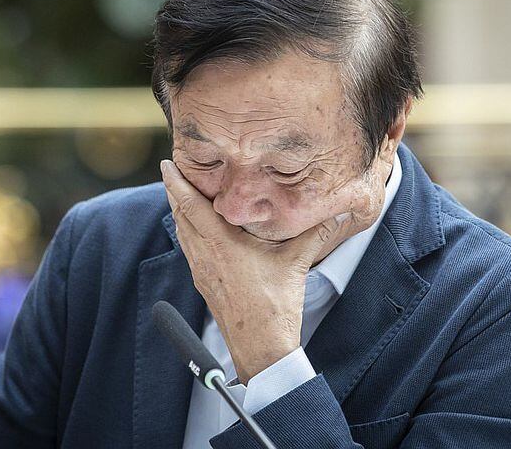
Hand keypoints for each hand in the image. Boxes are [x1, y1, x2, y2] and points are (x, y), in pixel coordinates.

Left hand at [160, 159, 351, 383]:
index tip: (167, 163)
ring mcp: (202, 272)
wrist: (260, 347)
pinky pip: (189, 250)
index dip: (177, 183)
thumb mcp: (297, 262)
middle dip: (173, 191)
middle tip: (171, 170)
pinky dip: (186, 232)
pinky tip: (193, 231)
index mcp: (221, 245)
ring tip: (179, 194)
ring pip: (182, 234)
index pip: (191, 206)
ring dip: (178, 211)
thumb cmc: (274, 307)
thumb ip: (318, 232)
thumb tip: (343, 211)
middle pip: (180, 216)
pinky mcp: (205, 284)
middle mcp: (205, 256)